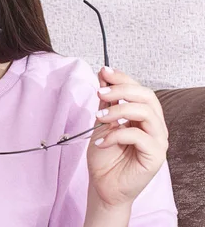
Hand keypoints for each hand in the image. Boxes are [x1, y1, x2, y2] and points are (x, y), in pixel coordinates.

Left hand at [86, 67, 168, 209]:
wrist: (102, 185)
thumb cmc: (105, 156)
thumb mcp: (102, 122)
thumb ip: (106, 101)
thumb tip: (103, 75)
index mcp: (144, 116)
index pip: (140, 89)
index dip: (123, 78)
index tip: (104, 72)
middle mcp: (155, 126)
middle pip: (147, 96)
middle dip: (122, 90)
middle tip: (100, 92)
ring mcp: (158, 140)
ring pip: (145, 113)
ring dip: (118, 111)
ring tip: (99, 118)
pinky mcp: (155, 156)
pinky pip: (138, 136)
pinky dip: (116, 134)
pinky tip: (102, 142)